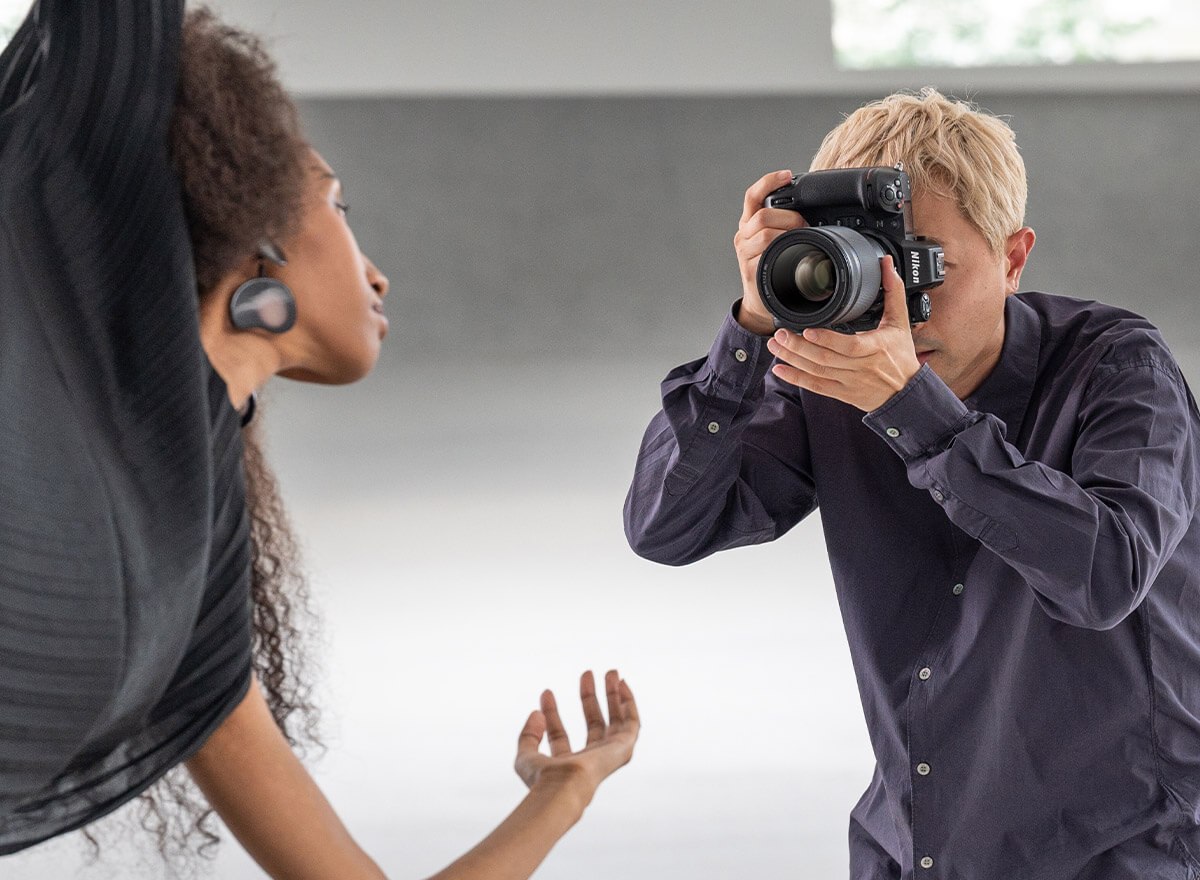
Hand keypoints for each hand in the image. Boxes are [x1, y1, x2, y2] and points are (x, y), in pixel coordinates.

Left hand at [514, 671, 638, 802]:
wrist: (563, 786)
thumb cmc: (544, 779)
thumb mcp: (525, 756)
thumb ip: (528, 736)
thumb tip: (536, 713)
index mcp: (566, 766)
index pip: (559, 734)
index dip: (552, 712)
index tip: (545, 693)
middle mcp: (590, 760)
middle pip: (593, 724)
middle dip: (589, 698)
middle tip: (587, 673)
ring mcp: (608, 755)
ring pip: (615, 721)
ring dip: (613, 696)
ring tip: (611, 672)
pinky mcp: (624, 748)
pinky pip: (632, 723)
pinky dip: (629, 703)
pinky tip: (623, 684)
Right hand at [733, 169, 805, 335]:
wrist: (762, 302)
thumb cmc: (775, 269)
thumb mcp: (775, 242)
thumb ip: (784, 224)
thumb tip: (812, 213)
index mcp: (749, 224)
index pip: (753, 196)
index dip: (768, 182)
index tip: (786, 175)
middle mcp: (743, 236)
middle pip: (762, 215)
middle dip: (788, 218)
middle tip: (803, 227)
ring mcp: (745, 253)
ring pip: (765, 234)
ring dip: (787, 235)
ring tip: (800, 242)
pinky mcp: (750, 270)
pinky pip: (768, 254)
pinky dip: (783, 251)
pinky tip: (792, 254)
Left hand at [766, 256, 921, 411]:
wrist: (905, 393)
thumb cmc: (901, 356)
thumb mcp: (901, 323)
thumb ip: (893, 292)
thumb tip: (886, 263)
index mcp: (875, 348)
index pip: (849, 346)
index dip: (826, 339)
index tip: (807, 329)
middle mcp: (861, 367)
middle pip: (825, 358)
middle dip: (799, 346)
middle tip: (781, 333)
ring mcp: (850, 382)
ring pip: (817, 372)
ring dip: (793, 359)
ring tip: (775, 345)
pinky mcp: (842, 393)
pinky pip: (816, 387)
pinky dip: (796, 379)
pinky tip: (779, 370)